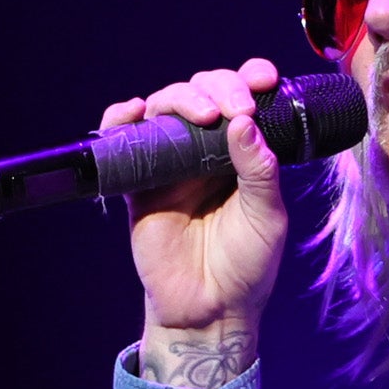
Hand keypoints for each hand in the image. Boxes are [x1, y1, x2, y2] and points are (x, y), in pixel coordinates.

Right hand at [107, 55, 290, 388]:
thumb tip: (243, 122)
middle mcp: (206, 150)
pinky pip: (121, 139)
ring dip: (181, 97)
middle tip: (235, 108)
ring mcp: (169, 163)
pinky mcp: (138, 182)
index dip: (250, 79)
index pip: (243, 99)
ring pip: (165, 106)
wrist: (209, 309)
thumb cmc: (246, 265)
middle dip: (218, 87)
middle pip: (203, 92)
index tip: (264, 79)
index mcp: (243, 151)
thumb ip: (259, 169)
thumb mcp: (267, 215)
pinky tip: (136, 110)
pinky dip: (122, 117)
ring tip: (202, 114)